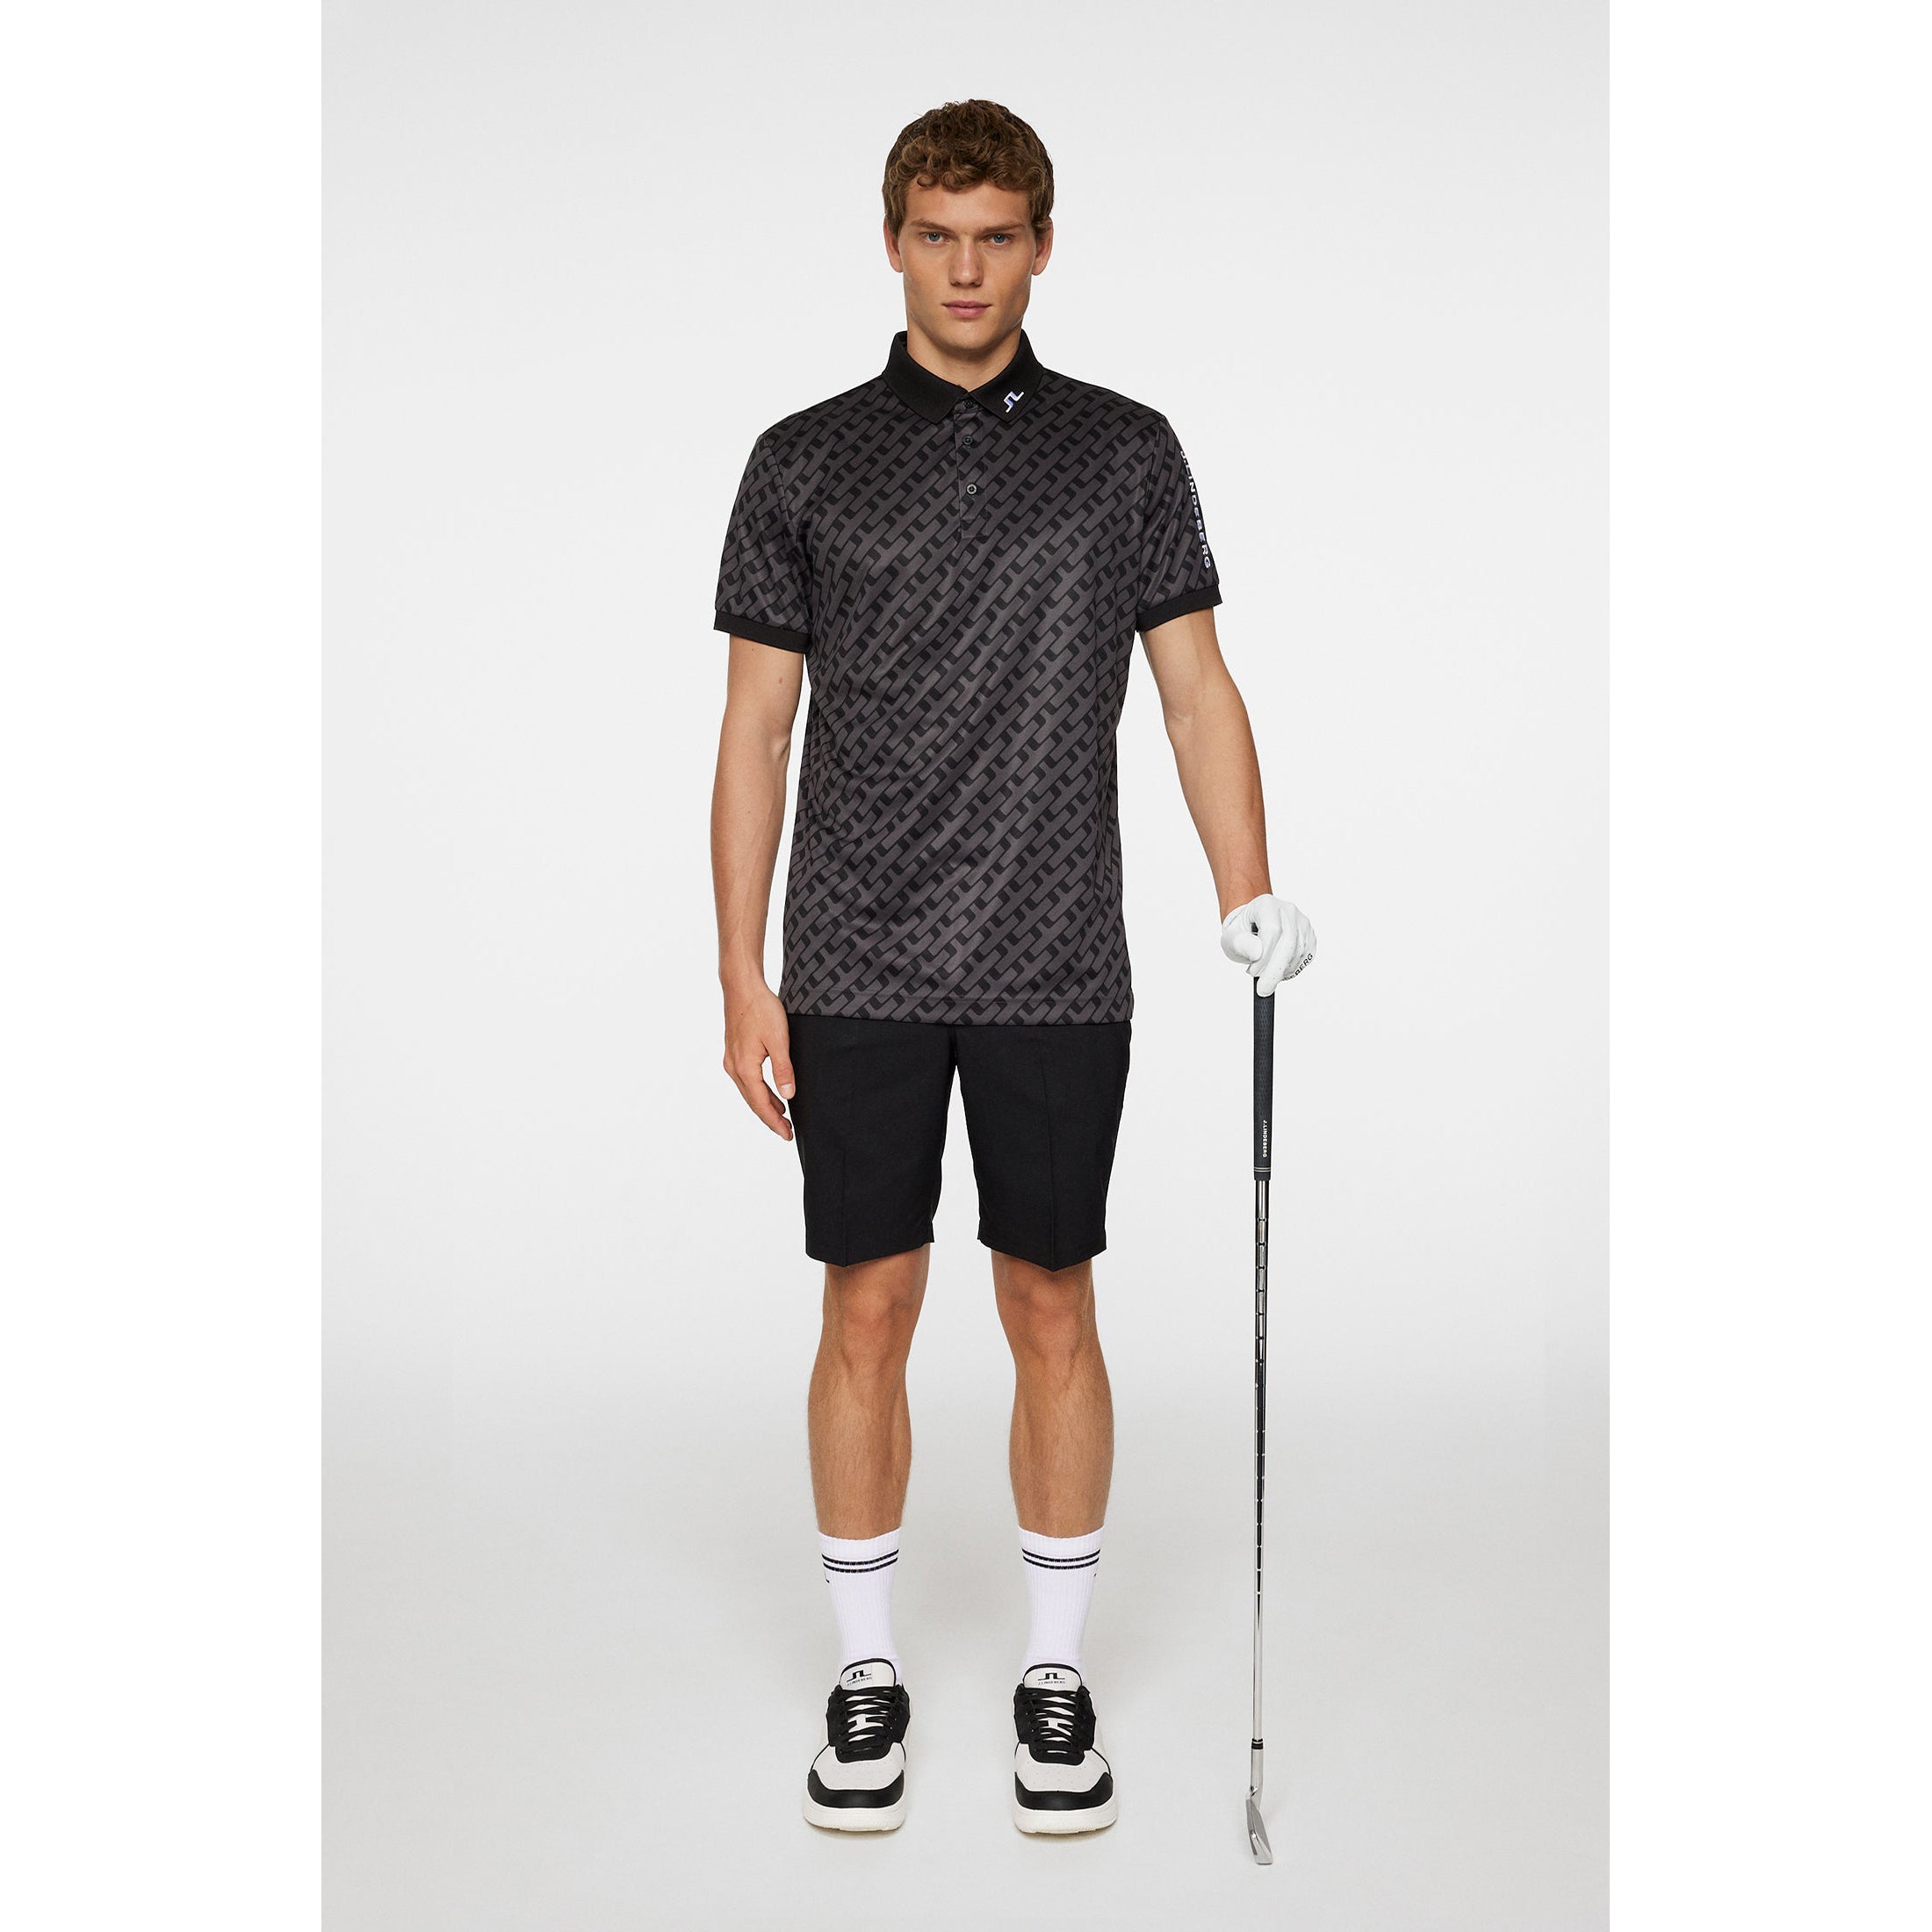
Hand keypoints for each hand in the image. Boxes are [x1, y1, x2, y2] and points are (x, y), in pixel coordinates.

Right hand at [722, 979, 795, 1138]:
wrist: (742, 987)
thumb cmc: (760, 1009)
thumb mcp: (778, 1039)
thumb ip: (783, 1069)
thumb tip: (787, 1095)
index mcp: (745, 1067)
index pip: (760, 1104)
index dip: (774, 1122)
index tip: (787, 1134)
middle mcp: (734, 1067)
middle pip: (753, 1101)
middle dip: (770, 1118)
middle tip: (787, 1132)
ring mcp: (732, 1060)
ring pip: (749, 1091)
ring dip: (765, 1105)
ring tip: (783, 1116)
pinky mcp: (734, 1052)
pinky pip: (747, 1080)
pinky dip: (760, 1091)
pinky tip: (772, 1093)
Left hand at [1220, 894, 1316, 995]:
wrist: (1252, 929)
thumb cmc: (1241, 933)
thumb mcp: (1230, 938)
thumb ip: (1240, 944)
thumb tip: (1257, 953)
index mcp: (1266, 904)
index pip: (1271, 930)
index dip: (1264, 956)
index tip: (1252, 972)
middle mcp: (1287, 910)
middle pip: (1289, 942)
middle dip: (1275, 969)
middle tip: (1264, 989)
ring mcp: (1301, 923)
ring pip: (1298, 952)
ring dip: (1281, 970)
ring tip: (1264, 974)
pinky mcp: (1309, 936)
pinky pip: (1306, 957)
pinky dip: (1292, 969)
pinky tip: (1277, 971)